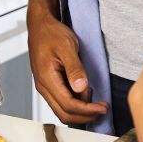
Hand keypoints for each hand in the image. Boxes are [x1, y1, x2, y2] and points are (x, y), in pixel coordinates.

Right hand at [27, 8, 108, 123]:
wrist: (40, 25)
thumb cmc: (51, 33)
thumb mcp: (67, 46)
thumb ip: (74, 68)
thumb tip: (81, 88)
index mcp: (46, 78)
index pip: (68, 104)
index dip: (87, 110)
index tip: (102, 108)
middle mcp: (43, 86)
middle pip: (64, 113)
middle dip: (85, 116)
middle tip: (102, 110)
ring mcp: (45, 86)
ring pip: (62, 110)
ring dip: (80, 111)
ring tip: (96, 102)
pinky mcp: (49, 84)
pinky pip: (61, 101)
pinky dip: (75, 104)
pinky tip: (86, 95)